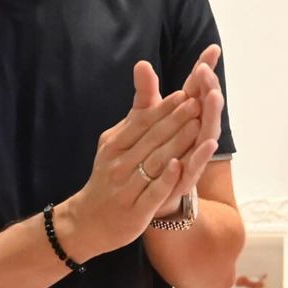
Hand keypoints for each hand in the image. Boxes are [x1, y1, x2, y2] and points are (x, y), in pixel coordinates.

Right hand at [61, 65, 203, 259]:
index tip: (187, 93)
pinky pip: (151, 191)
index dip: (165, 108)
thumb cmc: (110, 176)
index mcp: (115, 145)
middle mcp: (119, 164)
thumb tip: (145, 66)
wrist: (88, 221)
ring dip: (177, 144)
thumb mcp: (117, 142)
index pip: (143, 123)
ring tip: (199, 128)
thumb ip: (138, 111)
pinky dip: (166, 178)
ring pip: (154, 162)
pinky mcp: (134, 210)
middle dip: (176, 121)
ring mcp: (126, 187)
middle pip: (151, 139)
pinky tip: (181, 165)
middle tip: (199, 103)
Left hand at [148, 48, 224, 216]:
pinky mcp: (187, 179)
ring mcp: (193, 157)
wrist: (141, 198)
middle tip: (207, 70)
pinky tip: (208, 141)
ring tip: (214, 97)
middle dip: (208, 88)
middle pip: (206, 108)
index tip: (213, 49)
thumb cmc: (150, 156)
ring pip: (207, 134)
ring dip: (212, 115)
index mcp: (185, 118)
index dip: (205, 69)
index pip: (197, 89)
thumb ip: (147, 94)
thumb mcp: (145, 121)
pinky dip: (203, 154)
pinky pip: (199, 165)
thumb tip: (142, 63)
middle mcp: (195, 135)